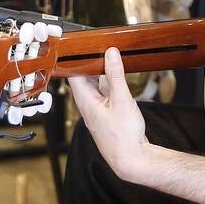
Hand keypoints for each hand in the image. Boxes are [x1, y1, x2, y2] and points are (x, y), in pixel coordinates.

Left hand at [68, 47, 149, 181]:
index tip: (82, 43)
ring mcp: (96, 110)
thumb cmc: (124, 135)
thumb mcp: (122, 100)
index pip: (73, 72)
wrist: (131, 160)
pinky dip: (108, 82)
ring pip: (94, 85)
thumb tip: (111, 52)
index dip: (75, 57)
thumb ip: (116, 75)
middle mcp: (87, 105)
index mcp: (85, 100)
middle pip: (83, 77)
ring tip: (108, 55)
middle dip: (90, 61)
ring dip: (100, 71)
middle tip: (98, 44)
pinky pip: (103, 93)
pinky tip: (116, 75)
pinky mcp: (105, 114)